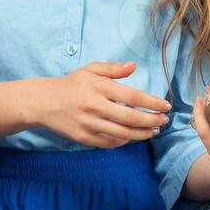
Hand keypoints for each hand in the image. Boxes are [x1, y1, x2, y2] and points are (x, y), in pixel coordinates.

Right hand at [31, 61, 171, 148]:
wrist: (43, 102)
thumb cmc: (71, 84)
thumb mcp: (90, 70)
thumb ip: (113, 68)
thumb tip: (134, 66)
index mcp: (99, 87)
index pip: (133, 97)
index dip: (153, 103)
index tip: (166, 106)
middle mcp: (94, 106)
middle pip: (131, 118)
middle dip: (152, 121)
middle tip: (164, 121)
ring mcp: (88, 124)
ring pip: (123, 134)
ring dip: (142, 134)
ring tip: (153, 131)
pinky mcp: (83, 138)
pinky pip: (109, 143)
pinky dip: (124, 142)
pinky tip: (132, 137)